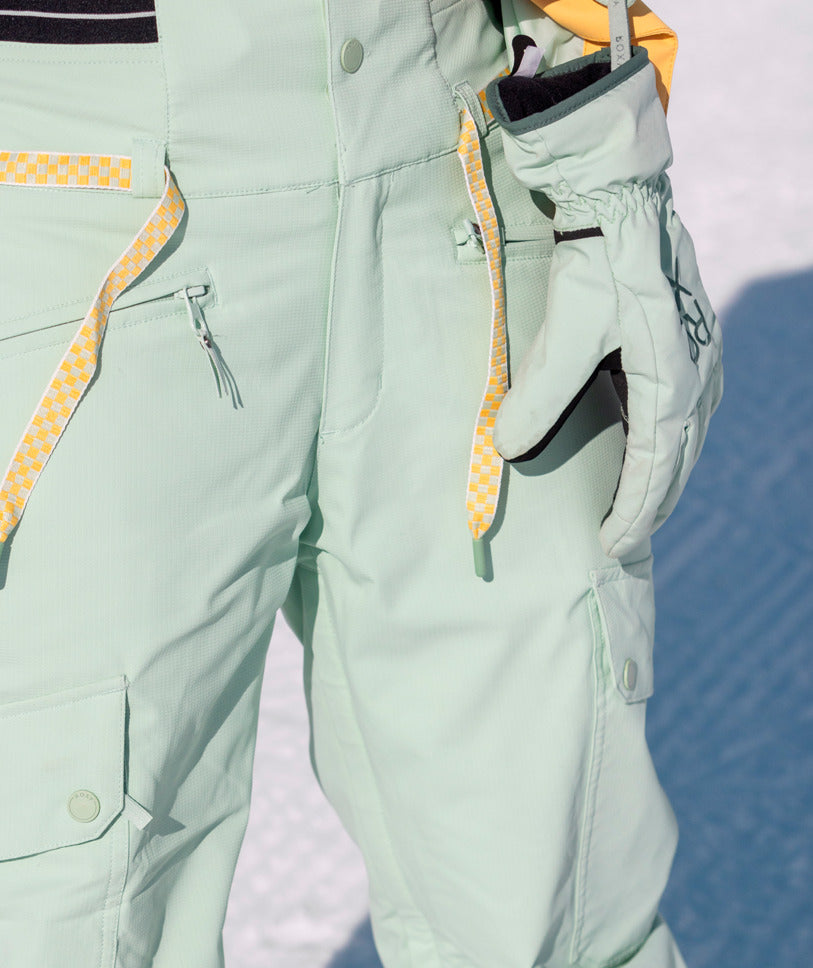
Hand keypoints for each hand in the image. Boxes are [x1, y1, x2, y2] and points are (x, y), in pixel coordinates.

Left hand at [487, 48, 721, 558]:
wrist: (619, 188)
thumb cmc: (597, 256)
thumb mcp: (566, 328)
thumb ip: (538, 394)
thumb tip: (504, 448)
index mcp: (674, 378)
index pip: (655, 466)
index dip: (632, 512)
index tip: (610, 545)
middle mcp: (697, 371)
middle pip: (677, 458)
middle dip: (650, 502)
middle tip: (620, 539)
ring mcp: (697, 352)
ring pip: (684, 435)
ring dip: (661, 473)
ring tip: (633, 506)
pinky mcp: (684, 336)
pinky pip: (680, 408)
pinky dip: (663, 440)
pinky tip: (643, 450)